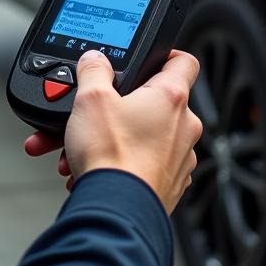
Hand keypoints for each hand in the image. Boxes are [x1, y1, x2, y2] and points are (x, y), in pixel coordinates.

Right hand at [24, 50, 202, 214]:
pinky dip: (121, 163)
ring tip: (82, 146)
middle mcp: (184, 127)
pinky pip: (144, 164)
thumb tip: (95, 59)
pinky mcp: (170, 185)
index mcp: (171, 98)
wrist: (116, 211)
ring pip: (146, 136)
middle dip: (120, 107)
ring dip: (115, 138)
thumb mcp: (90, 98)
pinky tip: (94, 167)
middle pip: (155, 103)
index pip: (183, 61)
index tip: (150, 57)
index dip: (166, 55)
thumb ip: (93, 70)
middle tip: (96, 112)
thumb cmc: (112, 156)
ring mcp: (180, 159)